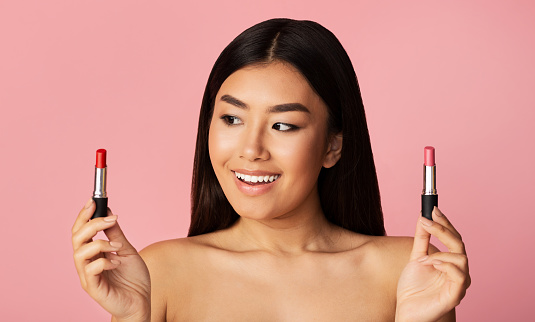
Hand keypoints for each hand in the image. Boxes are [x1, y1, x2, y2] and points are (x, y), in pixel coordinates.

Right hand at [72, 199, 150, 321]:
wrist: (140, 302)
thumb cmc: (133, 279)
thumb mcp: (127, 250)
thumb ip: (116, 234)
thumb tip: (109, 212)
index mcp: (92, 253)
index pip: (81, 230)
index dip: (84, 215)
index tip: (93, 200)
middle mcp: (86, 263)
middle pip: (76, 238)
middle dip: (92, 224)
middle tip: (111, 219)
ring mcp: (88, 276)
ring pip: (80, 253)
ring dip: (100, 244)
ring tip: (118, 247)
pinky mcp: (93, 288)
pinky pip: (90, 270)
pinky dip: (105, 261)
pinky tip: (117, 263)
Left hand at [396, 207, 470, 321]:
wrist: (406, 310)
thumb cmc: (412, 287)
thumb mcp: (415, 257)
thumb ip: (422, 239)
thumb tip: (423, 217)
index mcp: (450, 262)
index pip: (453, 238)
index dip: (444, 222)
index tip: (432, 209)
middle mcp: (458, 271)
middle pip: (459, 244)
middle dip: (443, 229)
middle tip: (428, 220)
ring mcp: (459, 283)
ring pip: (461, 258)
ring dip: (440, 252)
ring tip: (423, 259)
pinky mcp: (456, 295)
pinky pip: (460, 276)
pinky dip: (446, 265)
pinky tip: (432, 263)